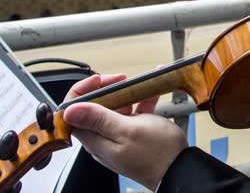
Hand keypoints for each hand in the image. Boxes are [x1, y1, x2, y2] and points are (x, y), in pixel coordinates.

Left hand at [62, 74, 187, 189]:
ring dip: (128, 92)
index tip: (99, 81)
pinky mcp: (134, 133)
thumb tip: (70, 111)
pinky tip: (152, 91)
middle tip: (123, 80)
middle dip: (108, 88)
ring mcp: (120, 135)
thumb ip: (99, 119)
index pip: (74, 113)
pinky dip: (142, 99)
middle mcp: (104, 138)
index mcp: (96, 139)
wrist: (180, 169)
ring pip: (116, 107)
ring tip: (141, 83)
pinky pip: (133, 112)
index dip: (83, 92)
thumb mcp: (128, 130)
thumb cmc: (157, 154)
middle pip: (95, 106)